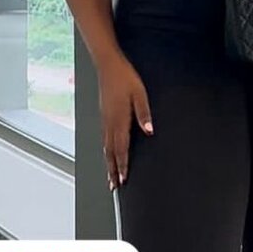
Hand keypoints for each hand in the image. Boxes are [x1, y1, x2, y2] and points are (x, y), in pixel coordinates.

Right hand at [98, 53, 153, 190]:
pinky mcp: (103, 115)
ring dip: (108, 163)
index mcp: (119, 119)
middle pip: (110, 152)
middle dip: (113, 170)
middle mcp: (109, 122)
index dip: (122, 165)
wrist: (107, 64)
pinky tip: (107, 153)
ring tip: (110, 176)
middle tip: (114, 187)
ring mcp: (104, 119)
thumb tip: (149, 130)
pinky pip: (104, 138)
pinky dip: (105, 151)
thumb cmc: (125, 77)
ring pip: (105, 147)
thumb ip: (144, 113)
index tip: (123, 180)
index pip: (121, 148)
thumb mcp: (140, 94)